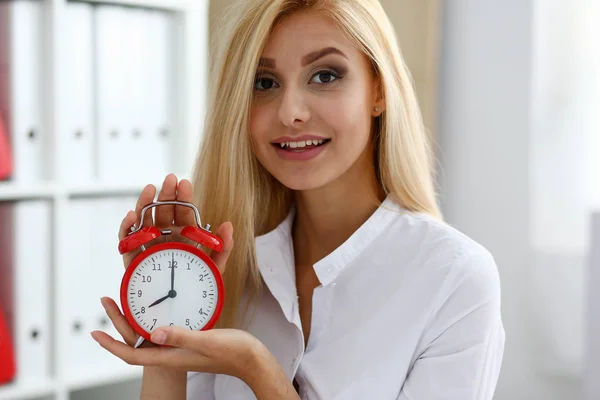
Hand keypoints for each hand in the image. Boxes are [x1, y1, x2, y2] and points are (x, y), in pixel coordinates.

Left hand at [91, 314, 264, 379]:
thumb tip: (154, 334)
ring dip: (134, 318)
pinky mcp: (191, 338)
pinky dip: (155, 317)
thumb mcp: (207, 341)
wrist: (253, 359)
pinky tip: (159, 306)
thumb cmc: (234, 353)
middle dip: (118, 325)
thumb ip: (181, 337)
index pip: (133, 355)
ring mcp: (182, 346)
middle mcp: (173, 352)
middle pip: (136, 342)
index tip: (95, 333)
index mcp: (173, 356)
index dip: (111, 345)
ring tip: (126, 299)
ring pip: (149, 334)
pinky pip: (165, 329)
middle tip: (109, 301)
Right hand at [111, 173, 233, 348]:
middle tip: (169, 180)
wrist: (177, 323)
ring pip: (144, 224)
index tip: (185, 183)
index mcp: (184, 241)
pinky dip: (127, 229)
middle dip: (165, 195)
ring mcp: (148, 251)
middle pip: (163, 214)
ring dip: (145, 205)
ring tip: (150, 190)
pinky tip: (132, 216)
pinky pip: (128, 243)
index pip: (183, 215)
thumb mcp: (214, 273)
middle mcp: (165, 242)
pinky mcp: (133, 263)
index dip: (183, 199)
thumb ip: (222, 250)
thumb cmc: (196, 297)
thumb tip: (228, 225)